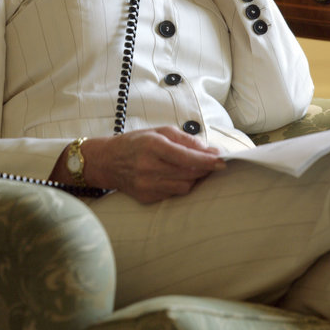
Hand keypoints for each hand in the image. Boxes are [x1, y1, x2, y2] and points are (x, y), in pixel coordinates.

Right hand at [52, 127, 225, 203]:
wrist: (107, 161)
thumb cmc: (136, 143)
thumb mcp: (159, 132)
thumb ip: (185, 139)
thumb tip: (210, 150)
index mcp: (153, 146)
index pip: (186, 157)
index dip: (207, 161)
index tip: (222, 160)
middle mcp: (149, 167)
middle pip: (188, 174)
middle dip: (205, 169)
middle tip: (214, 163)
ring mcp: (147, 185)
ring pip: (184, 186)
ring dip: (194, 178)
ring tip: (194, 169)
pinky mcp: (147, 197)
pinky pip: (173, 194)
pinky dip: (181, 185)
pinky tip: (177, 177)